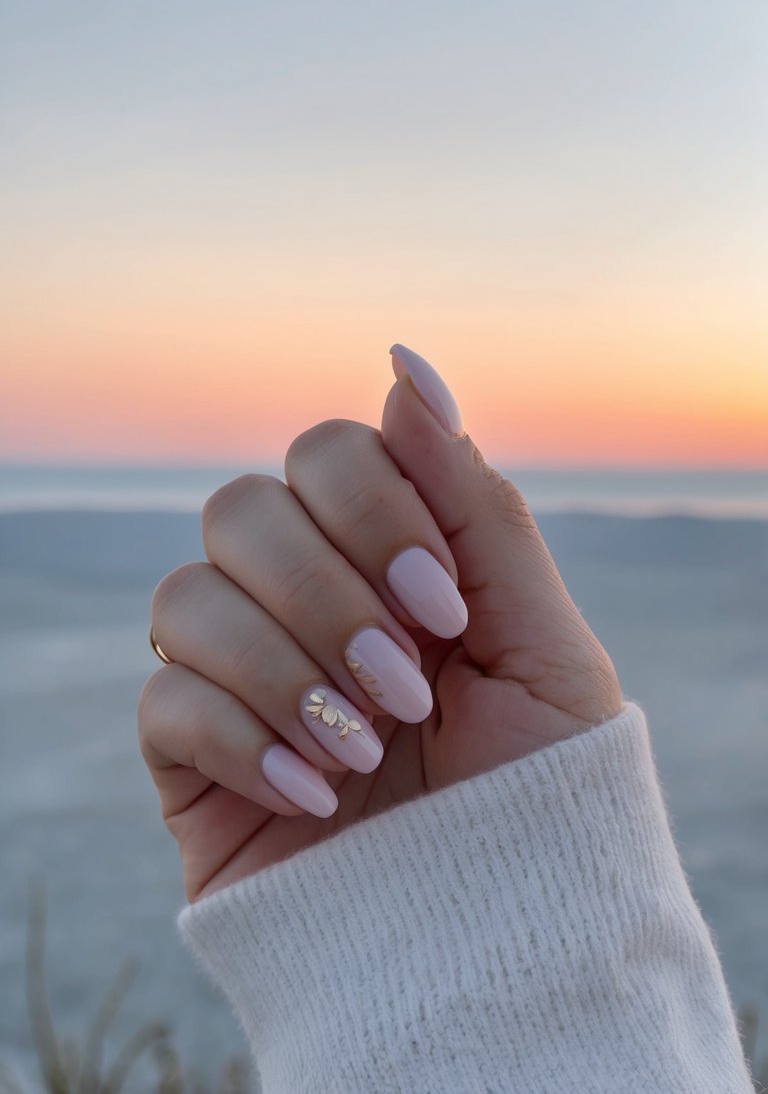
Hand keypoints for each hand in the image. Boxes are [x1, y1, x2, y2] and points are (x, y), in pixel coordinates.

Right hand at [137, 346, 622, 902]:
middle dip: (327, 592)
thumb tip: (405, 365)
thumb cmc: (537, 788)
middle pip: (241, 509)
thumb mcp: (540, 638)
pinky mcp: (192, 758)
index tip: (445, 605)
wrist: (504, 939)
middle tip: (407, 682)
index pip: (325, 452)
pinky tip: (316, 794)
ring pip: (186, 595)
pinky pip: (162, 700)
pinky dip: (242, 738)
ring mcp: (241, 674)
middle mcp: (301, 601)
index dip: (376, 510)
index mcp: (384, 558)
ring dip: (286, 668)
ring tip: (367, 750)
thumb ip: (473, 501)